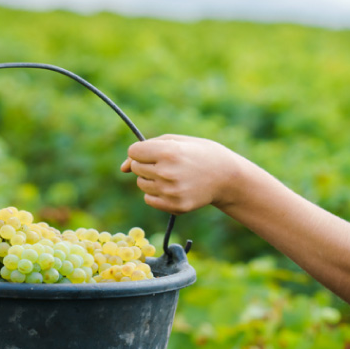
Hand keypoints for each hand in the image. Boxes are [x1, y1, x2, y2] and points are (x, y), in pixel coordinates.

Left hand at [120, 134, 245, 214]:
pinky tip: (174, 187)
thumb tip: (122, 169)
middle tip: (169, 163)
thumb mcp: (175, 141)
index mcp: (168, 152)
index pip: (133, 152)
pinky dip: (157, 193)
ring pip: (141, 184)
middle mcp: (167, 172)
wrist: (227, 177)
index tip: (155, 152)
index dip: (142, 151)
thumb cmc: (199, 154)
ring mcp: (170, 191)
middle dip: (147, 164)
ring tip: (173, 175)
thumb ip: (145, 149)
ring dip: (151, 179)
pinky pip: (149, 199)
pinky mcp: (174, 206)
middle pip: (136, 168)